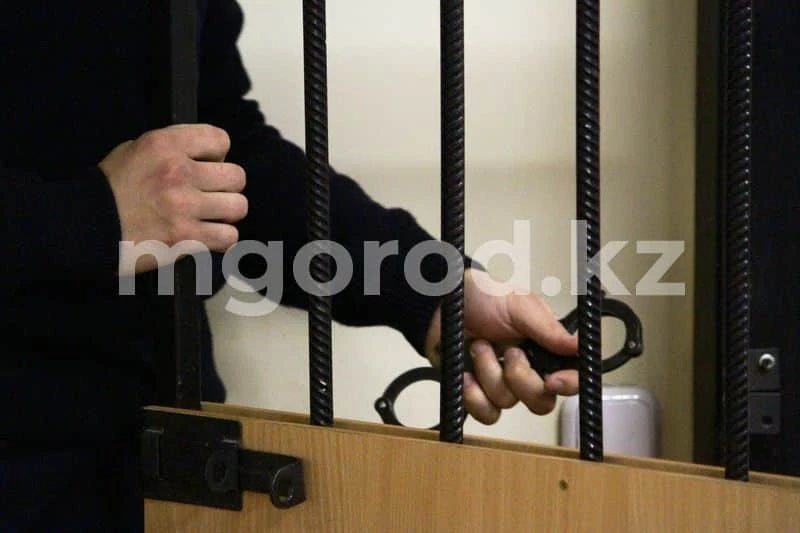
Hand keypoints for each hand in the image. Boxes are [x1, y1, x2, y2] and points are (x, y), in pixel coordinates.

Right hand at [99, 124, 247, 274]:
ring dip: (227, 214)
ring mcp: (184, 207)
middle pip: (236, 176)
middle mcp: (178, 172)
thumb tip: (207, 157)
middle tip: (210, 195)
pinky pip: (228, 237)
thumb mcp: (135, 150)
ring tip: (211, 217)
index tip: (207, 164)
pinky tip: (209, 237)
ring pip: (238, 207)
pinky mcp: (185, 238)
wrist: (83, 227)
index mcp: (165, 145)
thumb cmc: (110, 189)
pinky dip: (222, 239)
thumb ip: (173, 148)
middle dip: (226, 186)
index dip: (217, 154)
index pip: (220, 139)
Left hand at [425, 268, 577, 423]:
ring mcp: (502, 385)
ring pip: (508, 402)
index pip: (572, 377)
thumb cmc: (483, 298)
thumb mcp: (519, 305)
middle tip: (509, 352)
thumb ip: (549, 328)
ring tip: (478, 345)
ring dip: (489, 373)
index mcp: (546, 348)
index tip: (553, 381)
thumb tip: (581, 346)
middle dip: (521, 379)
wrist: (441, 304)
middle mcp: (528, 370)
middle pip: (542, 402)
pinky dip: (474, 395)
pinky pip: (486, 413)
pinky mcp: (478, 395)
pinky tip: (466, 374)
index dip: (569, 384)